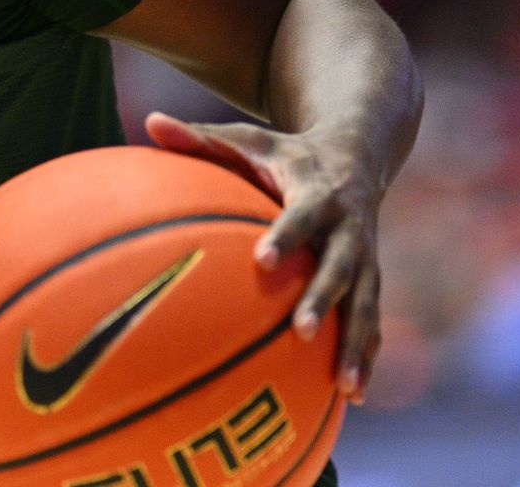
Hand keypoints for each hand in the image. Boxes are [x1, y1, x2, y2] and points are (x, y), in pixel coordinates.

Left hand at [146, 112, 382, 402]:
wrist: (356, 154)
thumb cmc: (282, 152)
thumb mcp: (246, 140)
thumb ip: (198, 137)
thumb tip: (147, 122)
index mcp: (317, 191)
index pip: (301, 215)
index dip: (285, 235)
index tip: (261, 260)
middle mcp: (349, 226)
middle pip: (342, 266)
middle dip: (324, 299)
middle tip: (301, 332)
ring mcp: (366, 256)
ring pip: (366, 302)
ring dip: (358, 344)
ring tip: (345, 387)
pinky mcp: (371, 278)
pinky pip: (372, 320)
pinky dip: (367, 355)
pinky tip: (353, 397)